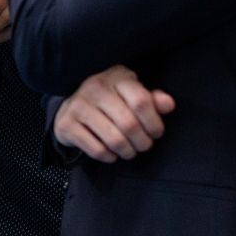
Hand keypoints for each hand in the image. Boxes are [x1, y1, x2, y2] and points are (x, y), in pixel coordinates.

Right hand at [53, 65, 175, 162]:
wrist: (70, 107)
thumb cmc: (110, 101)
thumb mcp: (131, 94)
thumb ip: (151, 99)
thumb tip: (169, 104)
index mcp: (115, 78)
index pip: (141, 101)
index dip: (154, 123)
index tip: (156, 132)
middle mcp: (95, 88)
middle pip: (129, 124)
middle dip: (142, 142)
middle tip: (143, 145)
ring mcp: (78, 106)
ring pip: (114, 139)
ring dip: (127, 151)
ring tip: (129, 151)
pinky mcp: (67, 124)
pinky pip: (97, 150)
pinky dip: (109, 157)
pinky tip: (112, 153)